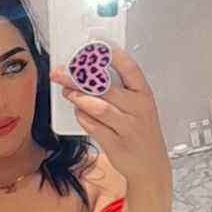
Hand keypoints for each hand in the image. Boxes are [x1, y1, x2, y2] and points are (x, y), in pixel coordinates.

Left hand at [50, 46, 169, 186]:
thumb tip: (89, 73)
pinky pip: (93, 126)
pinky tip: (79, 112)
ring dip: (78, 98)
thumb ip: (119, 90)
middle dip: (78, 78)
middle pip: (105, 87)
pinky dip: (82, 117)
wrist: (150, 165)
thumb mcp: (138, 107)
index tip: (92, 46)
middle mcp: (138, 109)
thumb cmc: (141, 132)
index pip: (129, 68)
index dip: (110, 54)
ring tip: (67, 93)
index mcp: (144, 94)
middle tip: (60, 73)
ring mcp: (128, 128)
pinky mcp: (116, 144)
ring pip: (98, 107)